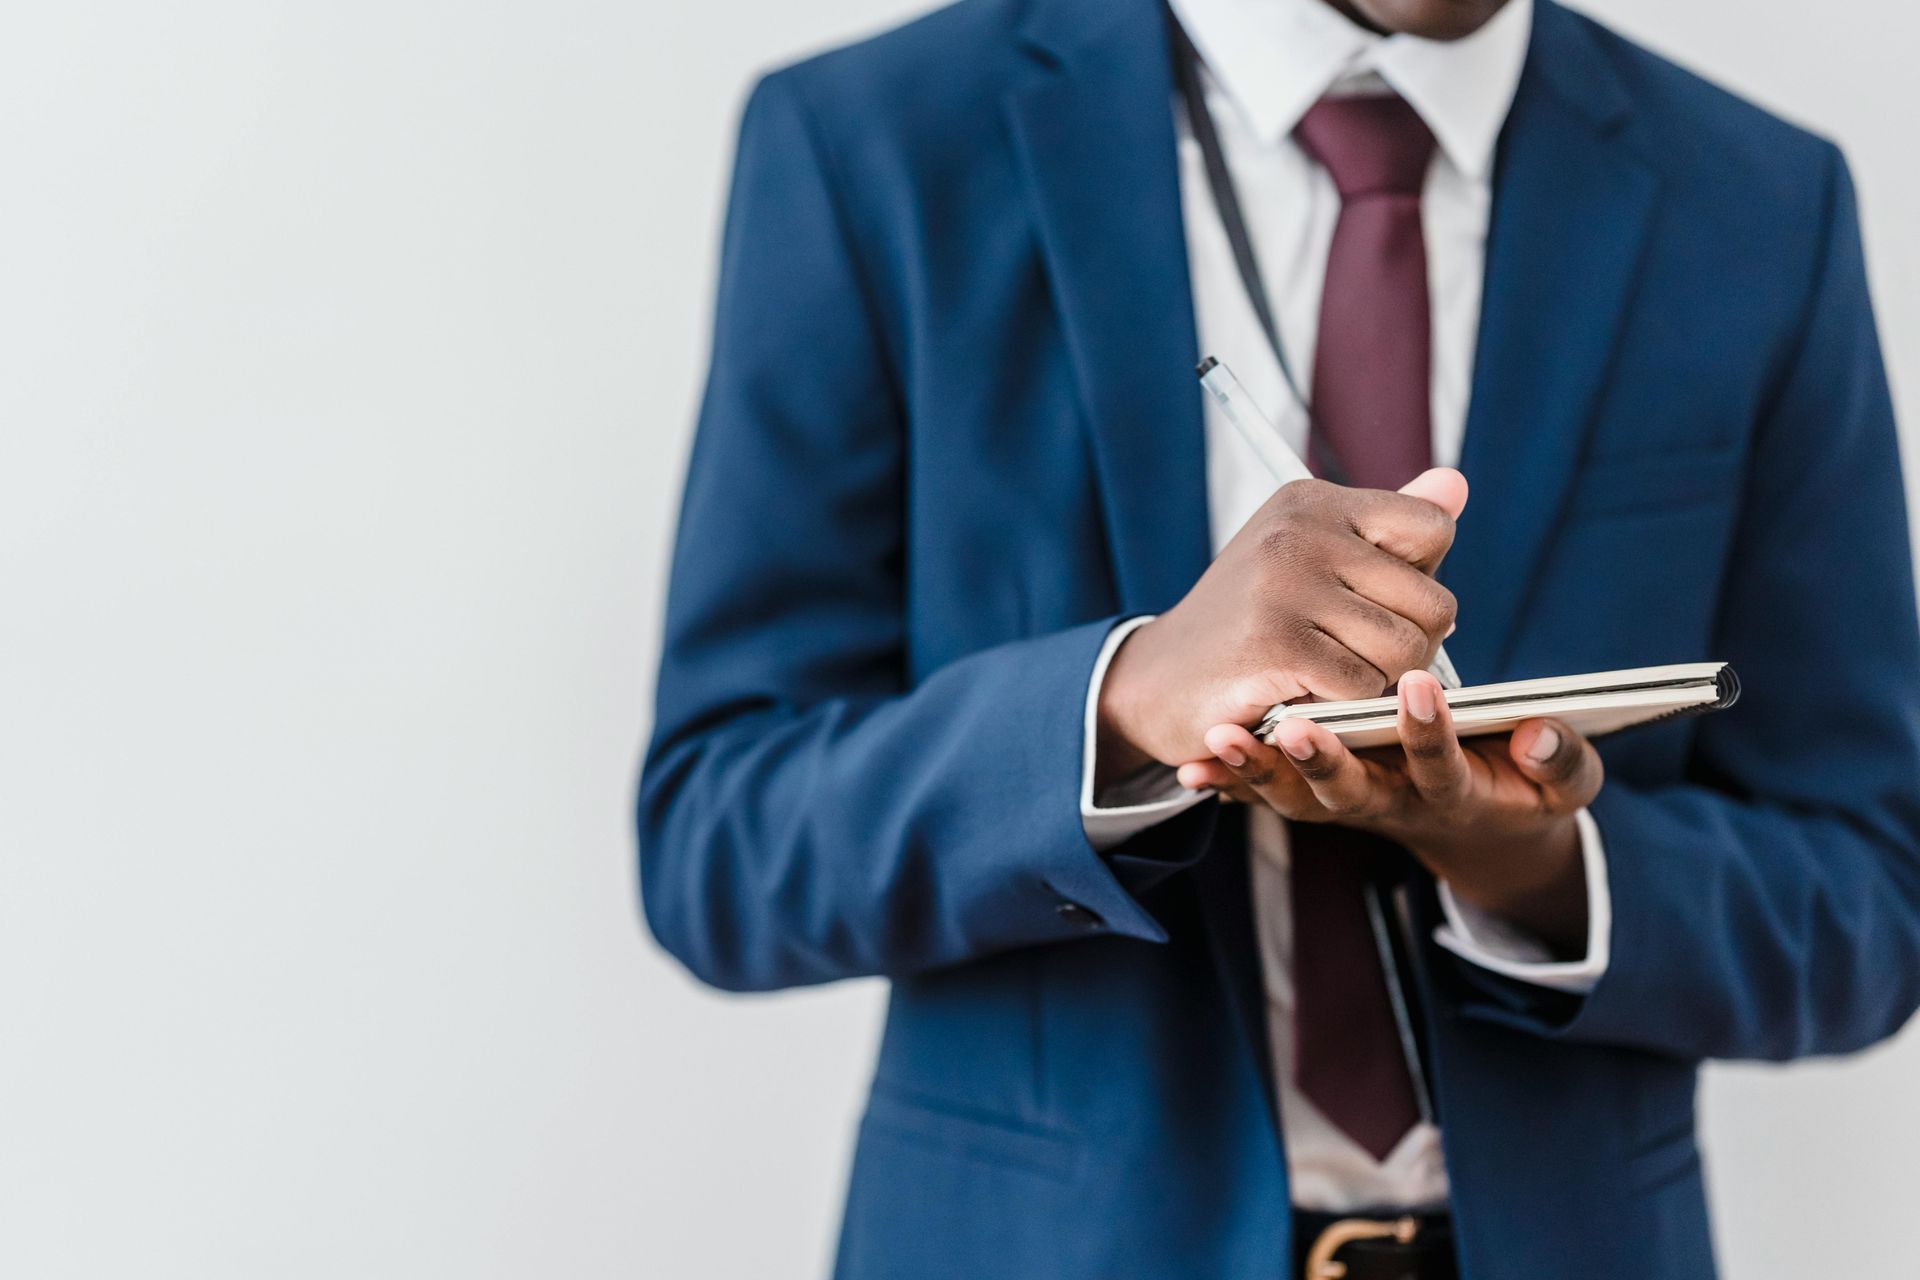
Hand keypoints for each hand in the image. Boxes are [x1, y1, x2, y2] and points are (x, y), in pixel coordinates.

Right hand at [1097, 469, 1467, 777]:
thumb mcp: (1313, 560)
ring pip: (1406, 651)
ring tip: (1323, 675)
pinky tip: (1300, 695)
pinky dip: (1341, 707)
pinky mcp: (1273, 642)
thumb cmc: (1250, 624)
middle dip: (1410, 649)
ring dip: (1375, 683)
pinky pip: (1363, 686)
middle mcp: (1299, 530)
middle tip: (1350, 658)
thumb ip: (1388, 532)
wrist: (1156, 681)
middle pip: (1434, 602)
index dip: (1419, 583)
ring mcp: (1284, 583)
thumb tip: (1457, 484)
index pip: (1433, 530)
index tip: (1369, 604)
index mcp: (1313, 501)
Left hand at [1178, 669, 1601, 955]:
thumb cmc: (1523, 788)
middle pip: (1352, 793)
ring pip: (1297, 797)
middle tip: (1296, 725)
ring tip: (1222, 737)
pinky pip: (1265, 796)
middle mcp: (1391, 804)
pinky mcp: (1312, 797)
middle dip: (1325, 762)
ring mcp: (1345, 805)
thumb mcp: (1560, 784)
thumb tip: (1542, 735)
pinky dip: (1230, 783)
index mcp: (1452, 794)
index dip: (1433, 732)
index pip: (1441, 765)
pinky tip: (1192, 765)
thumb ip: (1561, 761)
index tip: (1423, 683)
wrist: (1479, 828)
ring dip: (1259, 770)